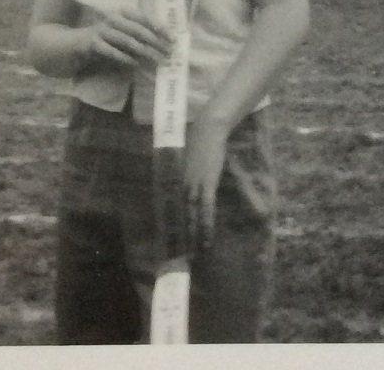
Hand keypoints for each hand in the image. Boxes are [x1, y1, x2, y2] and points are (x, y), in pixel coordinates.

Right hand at [84, 9, 171, 67]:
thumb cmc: (106, 39)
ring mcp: (102, 30)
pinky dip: (123, 57)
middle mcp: (114, 18)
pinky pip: (110, 50)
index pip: (145, 18)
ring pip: (127, 40)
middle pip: (138, 30)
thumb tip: (164, 45)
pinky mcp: (93, 42)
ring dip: (144, 51)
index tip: (173, 38)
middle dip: (156, 42)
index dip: (160, 27)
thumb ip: (140, 36)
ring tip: (157, 59)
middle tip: (169, 53)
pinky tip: (134, 63)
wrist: (77, 44)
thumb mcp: (124, 34)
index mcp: (123, 13)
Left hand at [184, 118, 230, 251]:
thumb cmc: (201, 142)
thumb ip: (190, 171)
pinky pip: (206, 209)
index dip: (175, 224)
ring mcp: (193, 185)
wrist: (208, 129)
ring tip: (197, 253)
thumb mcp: (192, 160)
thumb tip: (192, 181)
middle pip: (181, 215)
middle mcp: (182, 185)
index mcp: (178, 179)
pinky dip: (206, 224)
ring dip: (195, 235)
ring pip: (192, 216)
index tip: (175, 239)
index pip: (175, 206)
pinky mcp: (207, 184)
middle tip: (183, 254)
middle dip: (183, 235)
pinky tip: (207, 238)